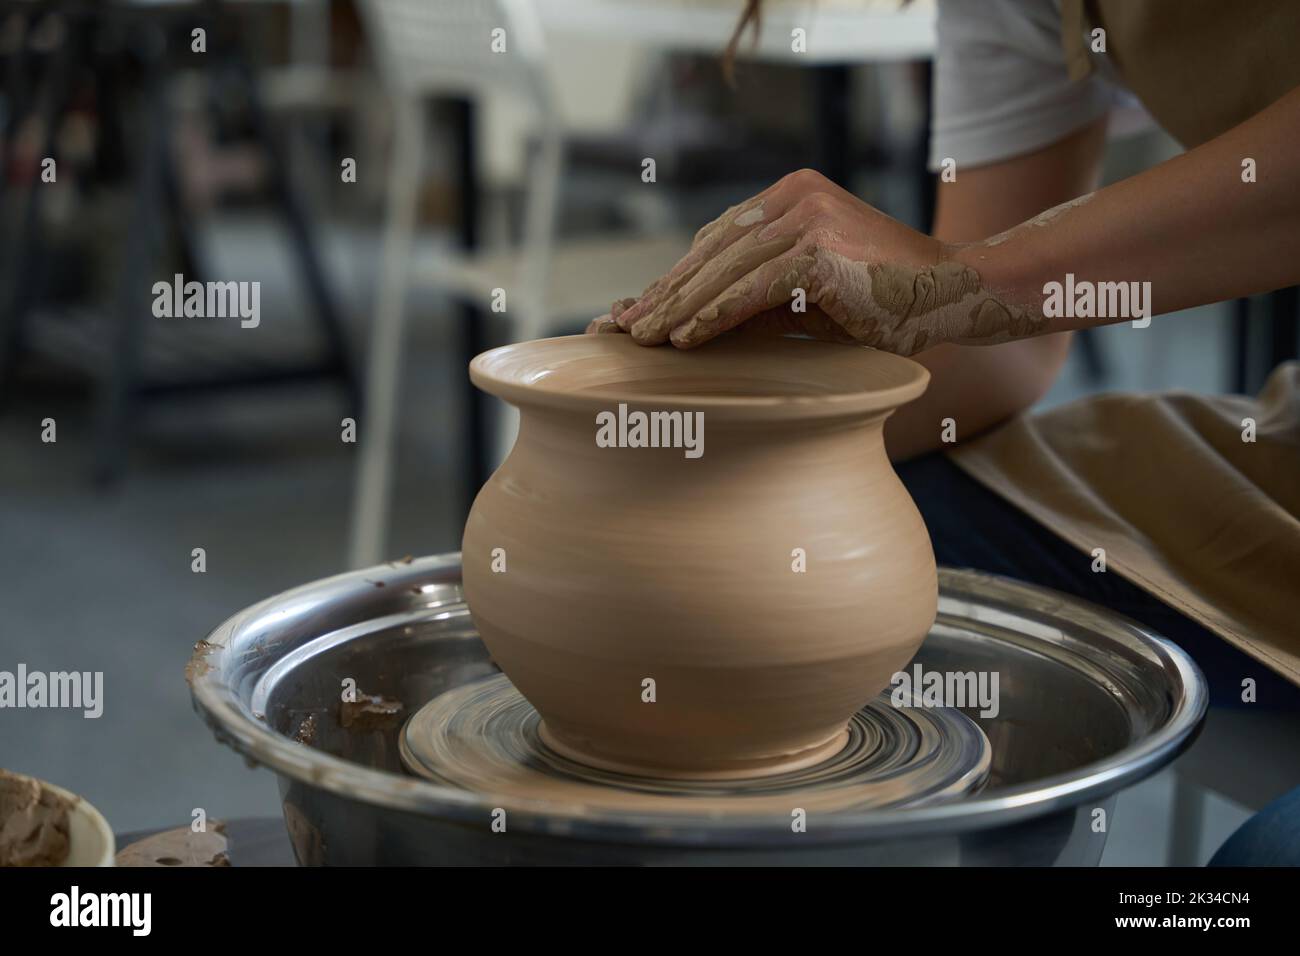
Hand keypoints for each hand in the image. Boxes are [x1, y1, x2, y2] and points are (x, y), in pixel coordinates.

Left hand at [586, 169, 1037, 353]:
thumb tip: (697, 325)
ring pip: (723, 269)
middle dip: (663, 292)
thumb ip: (763, 294)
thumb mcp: (814, 292)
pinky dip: (714, 315)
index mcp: (793, 196)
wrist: (959, 292)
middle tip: (620, 327)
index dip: (676, 276)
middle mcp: (795, 197)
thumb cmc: (891, 302)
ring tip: (642, 339)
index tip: (640, 309)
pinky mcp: (817, 249)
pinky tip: (684, 339)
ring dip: (677, 307)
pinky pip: (751, 289)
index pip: (718, 239)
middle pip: (711, 250)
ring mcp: (807, 218)